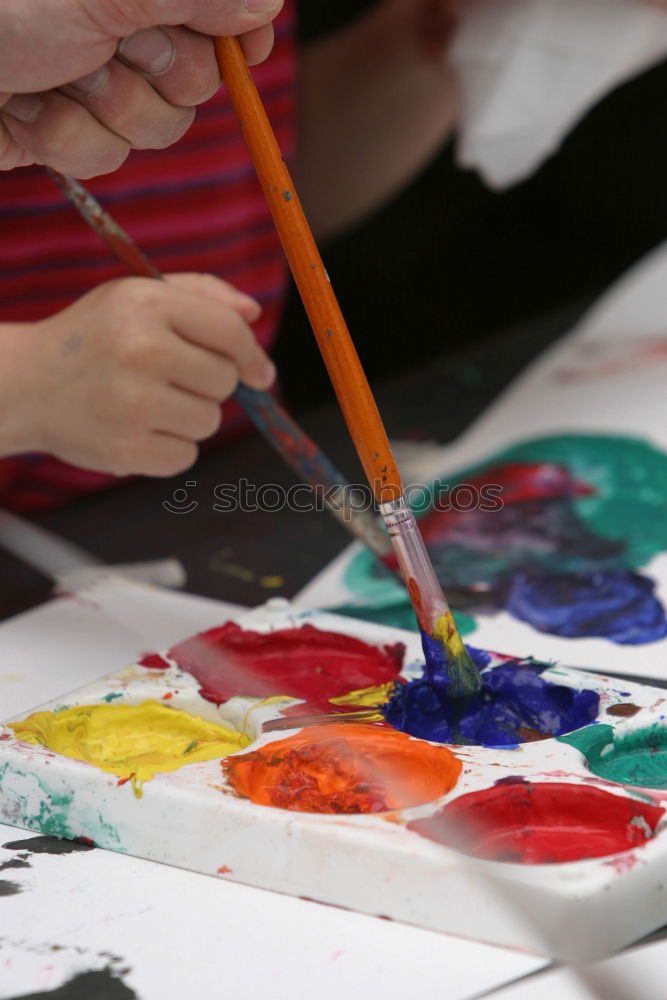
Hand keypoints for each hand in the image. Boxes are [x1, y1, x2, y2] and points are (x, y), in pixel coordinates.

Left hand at [0, 0, 282, 176]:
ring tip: (48, 76)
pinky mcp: (64, 126)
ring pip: (154, 127)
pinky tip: (21, 108)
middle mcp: (118, 21)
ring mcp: (91, 76)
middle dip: (155, 74)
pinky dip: (61, 138)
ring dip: (100, 112)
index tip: (245, 48)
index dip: (241, 31)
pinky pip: (103, 155)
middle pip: (200, 76)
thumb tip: (266, 4)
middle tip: (103, 49)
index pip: (224, 7)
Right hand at [0, 273, 275, 476]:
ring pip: (209, 421)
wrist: (26, 384)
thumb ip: (201, 295)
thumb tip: (253, 313)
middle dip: (208, 383)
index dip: (251, 355)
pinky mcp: (126, 449)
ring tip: (147, 402)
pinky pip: (186, 456)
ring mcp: (133, 403)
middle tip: (167, 378)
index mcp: (147, 303)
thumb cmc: (96, 337)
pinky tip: (138, 429)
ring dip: (190, 417)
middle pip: (224, 381)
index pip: (229, 332)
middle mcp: (141, 350)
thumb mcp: (138, 297)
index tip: (258, 373)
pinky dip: (170, 448)